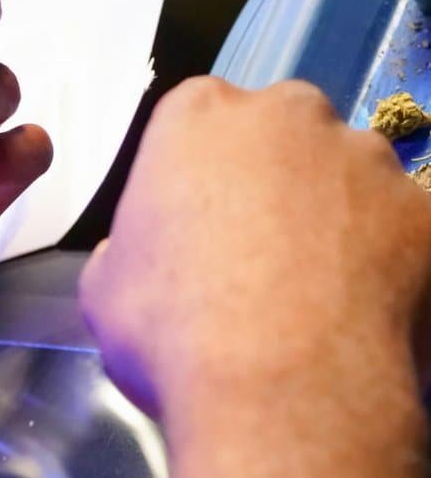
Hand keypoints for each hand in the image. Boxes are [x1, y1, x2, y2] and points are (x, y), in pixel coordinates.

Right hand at [80, 77, 430, 474]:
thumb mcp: (105, 286)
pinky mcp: (427, 214)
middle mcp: (288, 115)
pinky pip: (404, 229)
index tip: (192, 217)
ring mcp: (367, 159)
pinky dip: (388, 260)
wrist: (280, 390)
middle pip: (281, 129)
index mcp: (197, 115)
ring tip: (313, 288)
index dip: (195, 170)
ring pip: (350, 174)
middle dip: (272, 175)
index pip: (197, 117)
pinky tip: (359, 311)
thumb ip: (129, 248)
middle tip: (253, 249)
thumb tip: (141, 257)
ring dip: (334, 213)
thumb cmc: (173, 328)